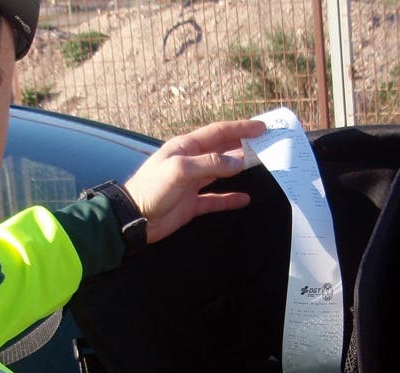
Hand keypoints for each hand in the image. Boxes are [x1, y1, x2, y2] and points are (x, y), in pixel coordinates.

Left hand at [123, 118, 264, 243]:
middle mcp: (191, 161)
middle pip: (222, 149)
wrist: (134, 218)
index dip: (240, 128)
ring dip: (240, 167)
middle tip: (265, 142)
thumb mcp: (179, 170)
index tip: (261, 128)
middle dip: (243, 144)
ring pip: (222, 171)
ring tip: (260, 163)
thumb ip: (210, 164)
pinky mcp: (193, 203)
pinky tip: (244, 199)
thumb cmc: (151, 189)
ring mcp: (192, 183)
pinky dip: (231, 198)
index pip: (218, 133)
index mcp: (185, 147)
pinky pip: (216, 198)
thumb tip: (238, 163)